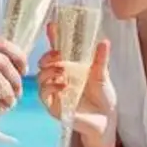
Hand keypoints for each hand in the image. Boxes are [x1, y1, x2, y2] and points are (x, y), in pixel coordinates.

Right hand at [35, 21, 115, 146]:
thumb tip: (104, 41)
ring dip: (49, 70)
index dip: (53, 37)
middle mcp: (59, 77)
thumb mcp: (102, 75)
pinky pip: (43, 94)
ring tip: (62, 70)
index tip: (52, 26)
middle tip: (58, 54)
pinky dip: (50, 87)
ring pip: (40, 76)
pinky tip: (63, 85)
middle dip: (48, 55)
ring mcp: (55, 91)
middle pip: (44, 61)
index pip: (58, 49)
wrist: (106, 120)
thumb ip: (100, 59)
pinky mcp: (53, 105)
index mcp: (71, 66)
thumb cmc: (104, 97)